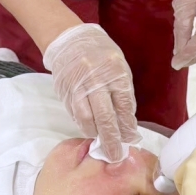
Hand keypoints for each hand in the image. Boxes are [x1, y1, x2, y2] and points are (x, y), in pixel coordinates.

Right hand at [43, 23, 140, 160]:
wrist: (69, 39)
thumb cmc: (101, 54)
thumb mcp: (119, 67)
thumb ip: (122, 93)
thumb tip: (127, 123)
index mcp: (114, 72)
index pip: (123, 106)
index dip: (127, 126)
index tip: (130, 139)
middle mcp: (96, 80)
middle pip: (105, 117)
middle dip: (112, 140)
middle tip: (115, 155)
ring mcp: (78, 87)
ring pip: (87, 119)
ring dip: (95, 134)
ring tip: (102, 144)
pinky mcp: (65, 92)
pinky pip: (75, 114)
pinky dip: (84, 125)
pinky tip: (90, 130)